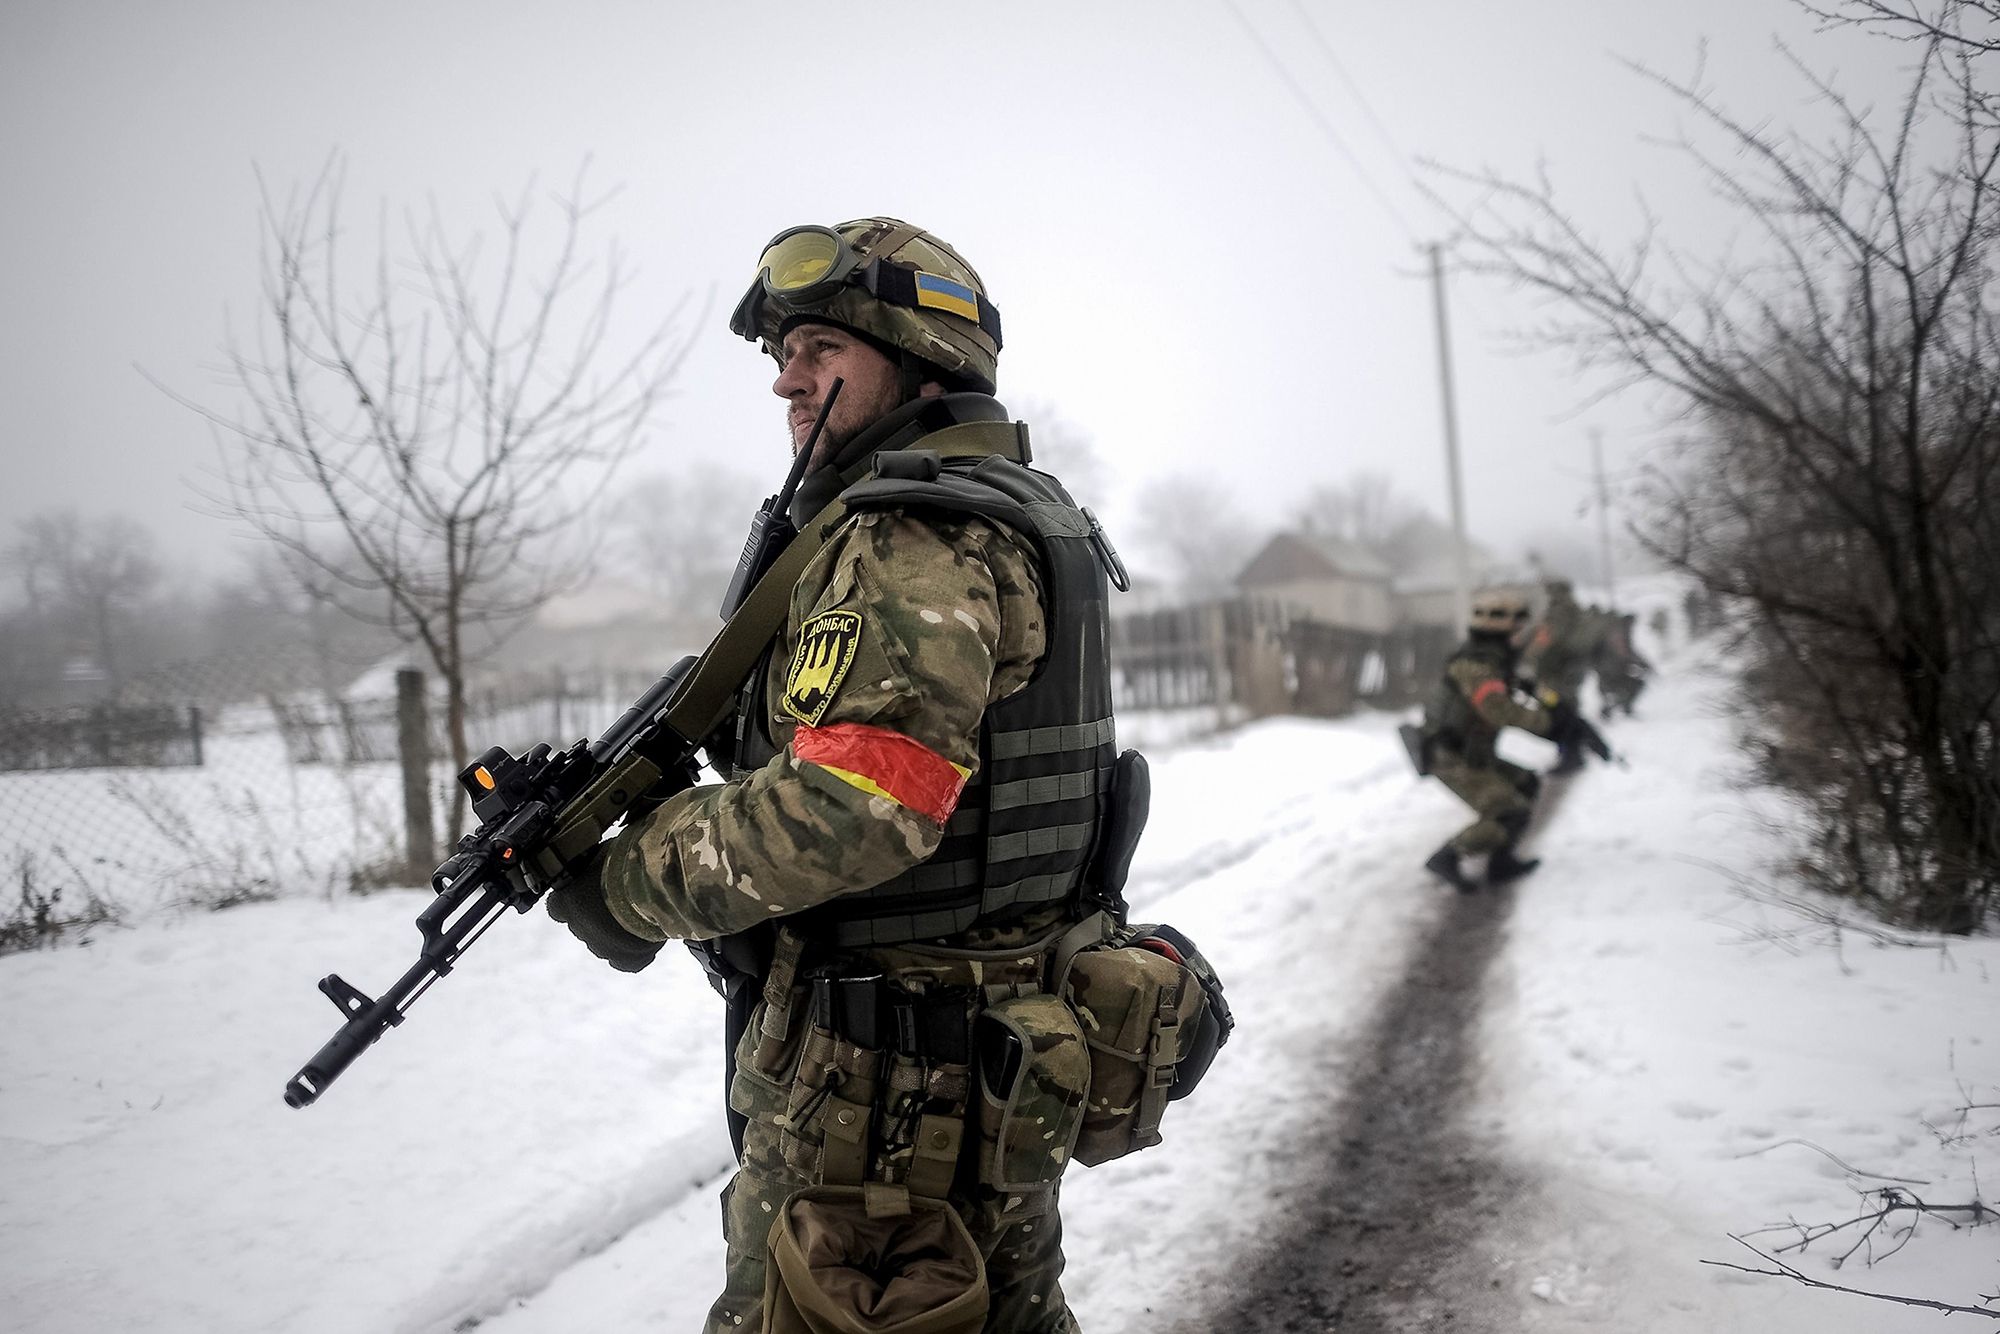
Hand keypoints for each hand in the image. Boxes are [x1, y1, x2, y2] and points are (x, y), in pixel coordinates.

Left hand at [545, 859, 665, 972]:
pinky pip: (626, 963)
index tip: (585, 895)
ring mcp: (601, 946)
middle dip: (598, 917)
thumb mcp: (602, 854)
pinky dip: (634, 954)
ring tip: (640, 915)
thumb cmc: (627, 860)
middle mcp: (579, 926)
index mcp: (568, 901)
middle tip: (621, 901)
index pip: (556, 907)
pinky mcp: (625, 959)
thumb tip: (597, 862)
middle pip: (583, 925)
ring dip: (616, 933)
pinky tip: (646, 938)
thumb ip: (593, 867)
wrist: (654, 882)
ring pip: (604, 944)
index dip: (572, 902)